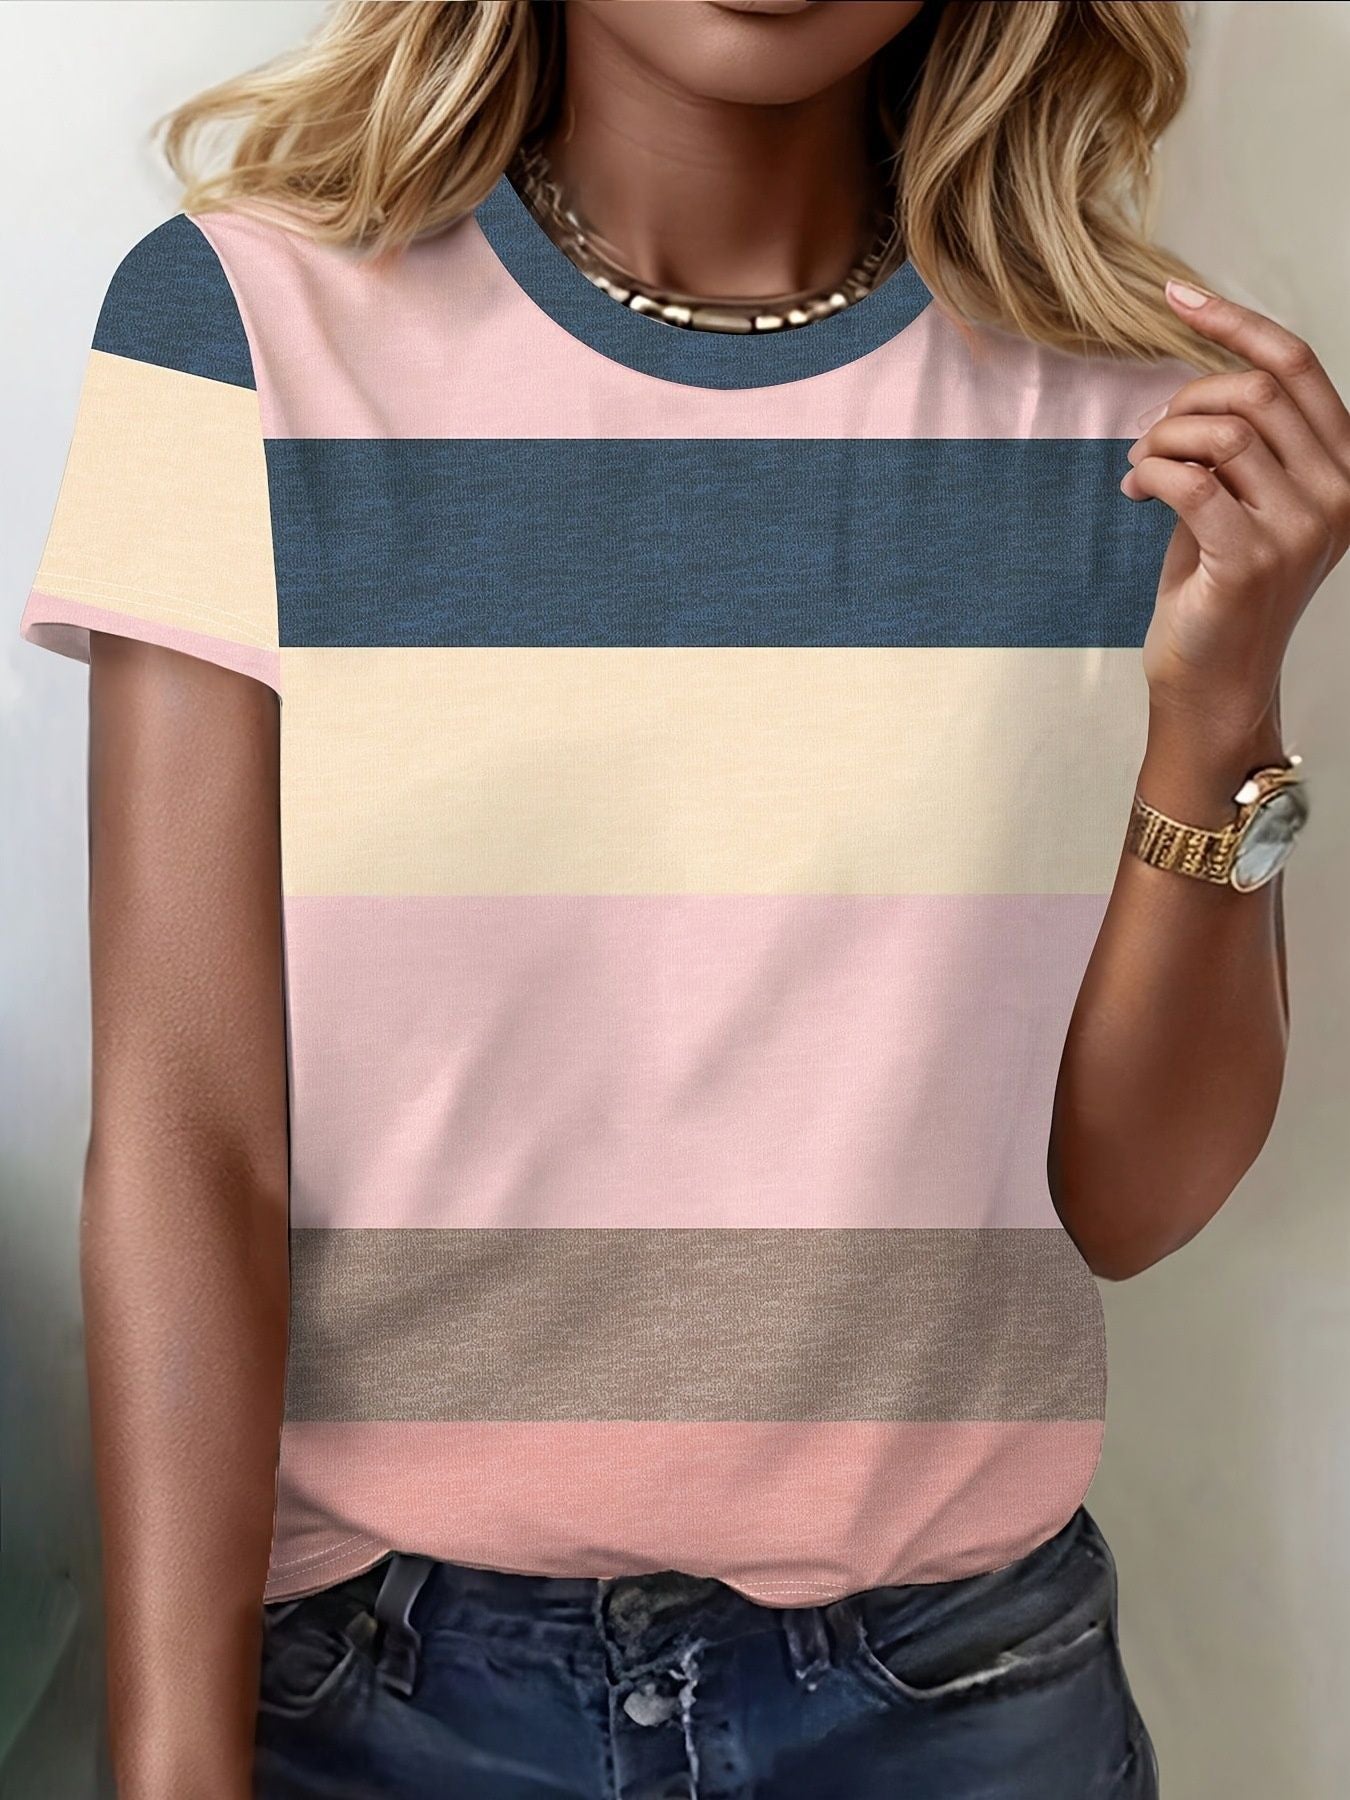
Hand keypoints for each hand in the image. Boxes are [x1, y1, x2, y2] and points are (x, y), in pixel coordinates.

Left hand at [1122, 280, 1349, 742]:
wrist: (1213, 678)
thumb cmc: (1220, 586)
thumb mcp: (1245, 498)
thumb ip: (1240, 440)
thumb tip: (1199, 375)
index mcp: (1347, 469)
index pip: (1296, 365)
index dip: (1233, 322)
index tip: (1176, 296)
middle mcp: (1340, 494)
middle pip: (1253, 392)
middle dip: (1184, 402)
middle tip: (1150, 438)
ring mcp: (1301, 528)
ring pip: (1220, 432)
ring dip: (1161, 440)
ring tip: (1140, 467)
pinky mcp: (1252, 558)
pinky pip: (1191, 481)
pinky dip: (1152, 473)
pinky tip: (1136, 490)